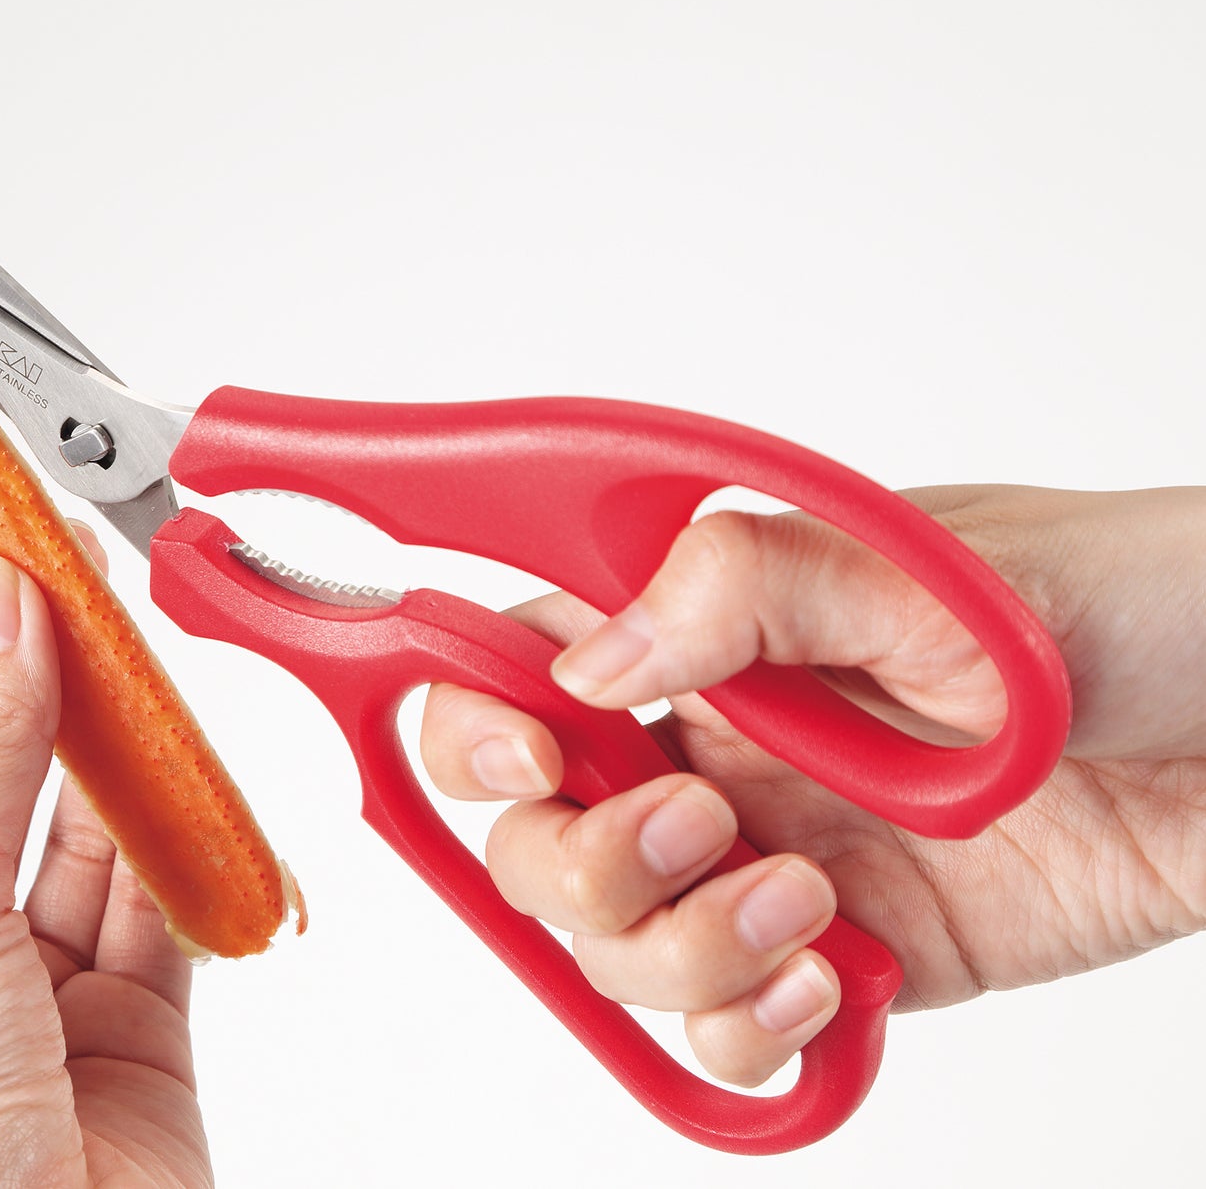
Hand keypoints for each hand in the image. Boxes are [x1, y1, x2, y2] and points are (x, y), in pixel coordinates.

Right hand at [419, 485, 1205, 1085]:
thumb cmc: (1126, 606)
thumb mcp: (935, 570)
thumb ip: (749, 591)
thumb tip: (592, 660)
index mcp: (706, 632)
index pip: (515, 670)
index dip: (476, 723)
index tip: (530, 754)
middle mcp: (716, 750)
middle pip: (535, 840)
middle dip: (583, 863)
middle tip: (700, 833)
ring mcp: (773, 860)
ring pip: (620, 952)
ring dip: (681, 954)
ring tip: (808, 908)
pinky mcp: (855, 957)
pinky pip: (734, 1029)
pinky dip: (754, 1032)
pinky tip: (839, 983)